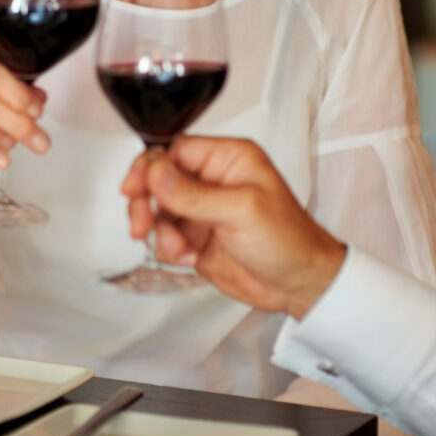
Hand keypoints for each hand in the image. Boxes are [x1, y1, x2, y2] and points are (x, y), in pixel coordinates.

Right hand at [122, 137, 346, 318]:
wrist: (299, 285)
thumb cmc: (288, 239)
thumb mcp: (241, 210)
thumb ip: (194, 194)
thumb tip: (156, 173)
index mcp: (228, 159)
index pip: (175, 150)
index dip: (151, 167)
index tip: (135, 188)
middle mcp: (212, 180)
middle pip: (159, 178)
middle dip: (146, 202)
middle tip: (142, 224)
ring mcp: (202, 209)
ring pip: (157, 209)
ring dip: (159, 230)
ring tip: (177, 247)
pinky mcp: (196, 236)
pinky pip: (165, 235)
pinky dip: (168, 247)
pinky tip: (187, 256)